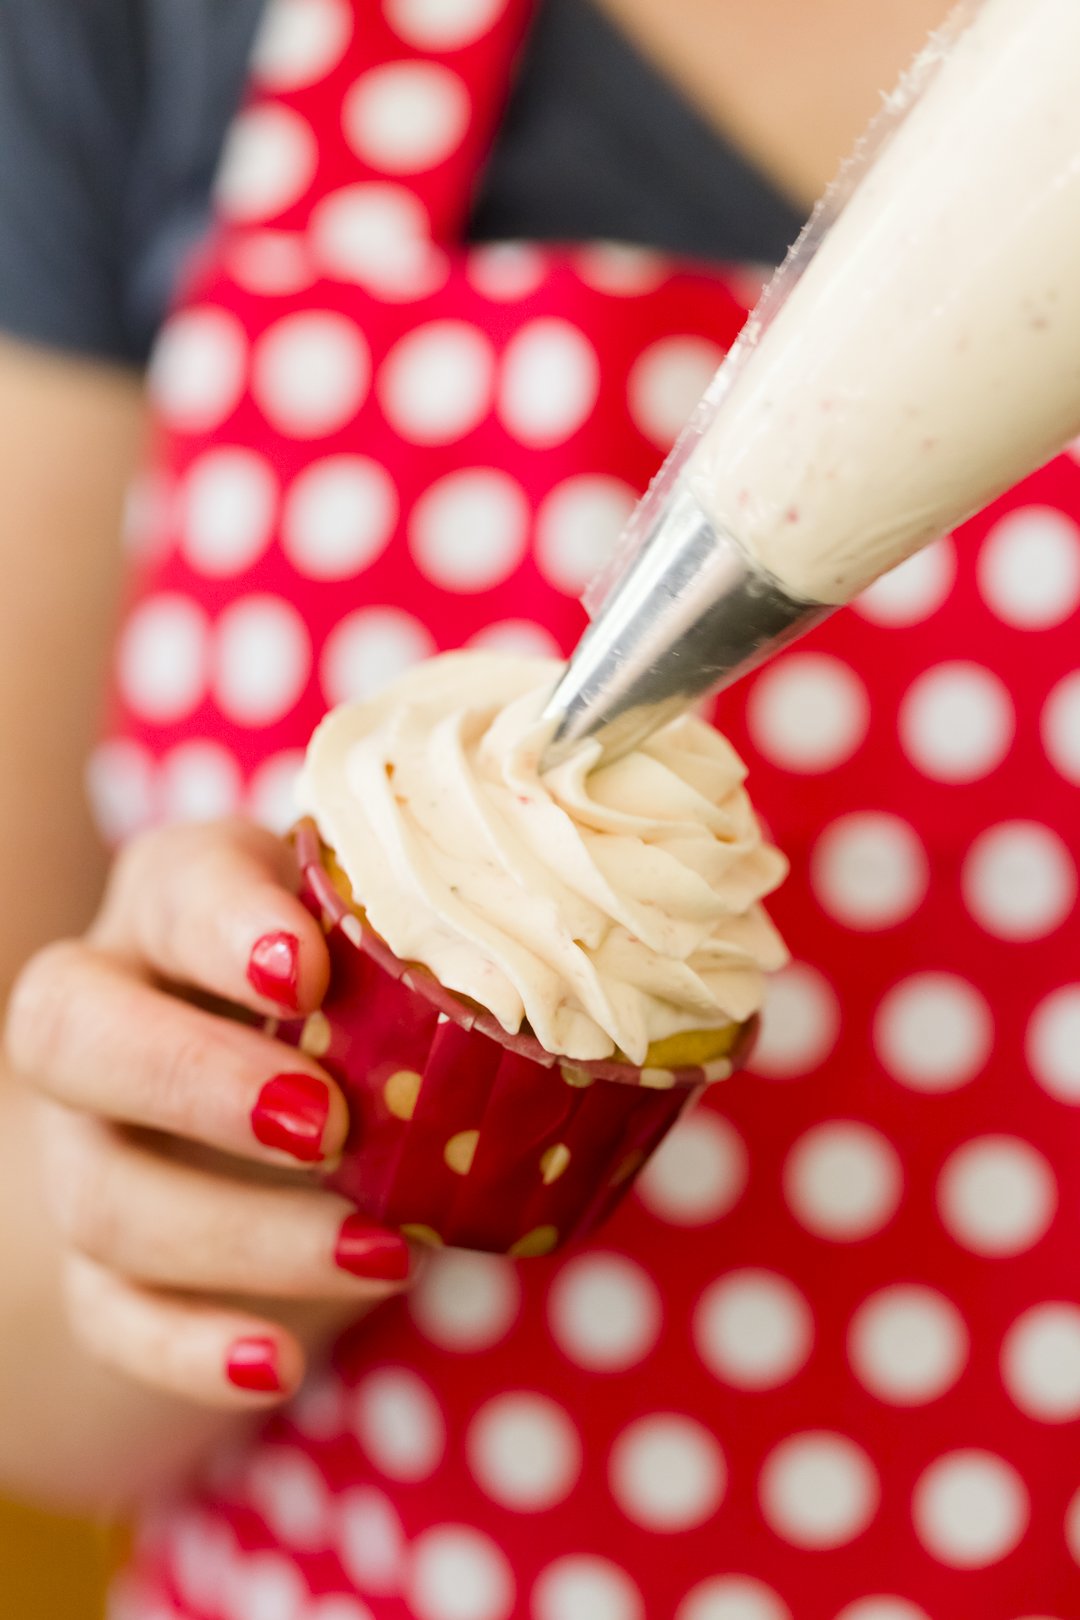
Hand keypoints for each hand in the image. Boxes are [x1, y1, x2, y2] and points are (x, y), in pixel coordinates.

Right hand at [4, 819, 412, 1409]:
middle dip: (193, 1081)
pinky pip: (110, 1317)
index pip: (171, 889)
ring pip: (101, 1196)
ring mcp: (84, 1143)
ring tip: (386, 1252)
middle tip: (327, 1123)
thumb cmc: (362, 982)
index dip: (224, 929)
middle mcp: (102, 1013)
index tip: (307, 969)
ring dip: (241, 1235)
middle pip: (71, 1035)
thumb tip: (557, 967)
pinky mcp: (101, 1260)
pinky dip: (190, 1350)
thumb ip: (434, 932)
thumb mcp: (389, 931)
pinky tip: (280, 1367)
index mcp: (177, 903)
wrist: (281, 1091)